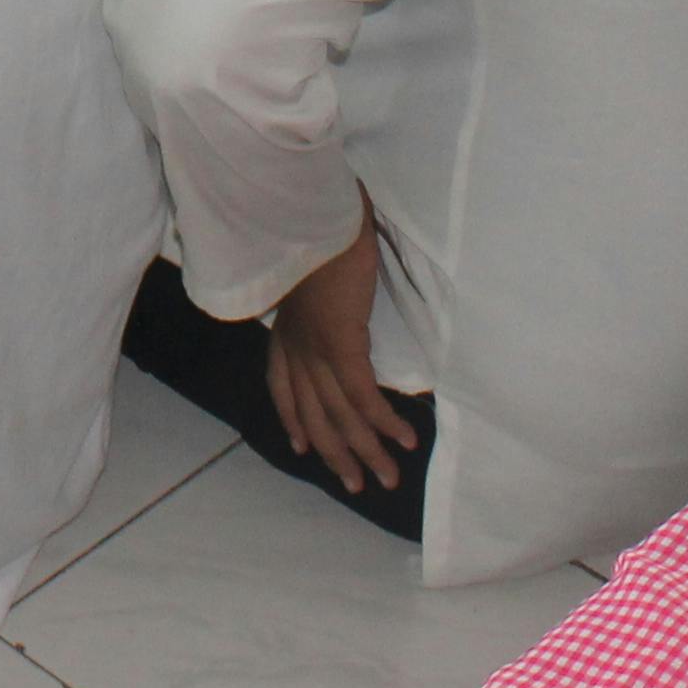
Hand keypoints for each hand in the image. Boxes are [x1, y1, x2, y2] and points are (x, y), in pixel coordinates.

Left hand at [263, 210, 416, 498]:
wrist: (307, 204)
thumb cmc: (314, 221)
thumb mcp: (313, 261)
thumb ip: (321, 282)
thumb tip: (339, 283)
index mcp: (286, 327)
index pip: (283, 387)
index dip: (294, 420)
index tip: (303, 449)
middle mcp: (296, 344)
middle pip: (312, 415)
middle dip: (336, 454)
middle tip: (358, 484)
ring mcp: (316, 346)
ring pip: (339, 416)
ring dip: (366, 452)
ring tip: (389, 478)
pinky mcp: (340, 341)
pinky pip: (362, 396)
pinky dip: (383, 423)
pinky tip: (404, 440)